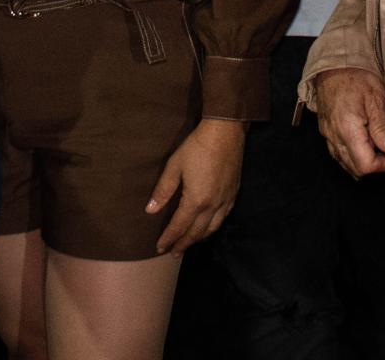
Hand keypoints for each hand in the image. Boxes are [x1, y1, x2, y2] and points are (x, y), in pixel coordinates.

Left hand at [147, 117, 245, 253]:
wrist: (226, 132)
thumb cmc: (197, 146)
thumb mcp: (175, 166)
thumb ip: (163, 190)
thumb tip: (150, 210)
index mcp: (196, 200)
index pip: (179, 226)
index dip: (169, 238)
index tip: (160, 248)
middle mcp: (213, 206)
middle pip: (197, 232)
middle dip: (184, 244)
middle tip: (173, 253)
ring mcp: (225, 201)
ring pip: (212, 228)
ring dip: (199, 239)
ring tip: (189, 243)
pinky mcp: (233, 194)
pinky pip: (223, 218)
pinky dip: (213, 227)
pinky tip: (209, 226)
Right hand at [312, 67, 384, 176]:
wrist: (334, 63)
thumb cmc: (356, 76)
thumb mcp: (376, 98)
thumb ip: (382, 127)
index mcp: (348, 129)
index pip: (365, 164)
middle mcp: (334, 136)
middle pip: (355, 168)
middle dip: (376, 166)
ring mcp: (328, 134)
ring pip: (345, 163)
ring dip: (364, 162)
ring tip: (381, 150)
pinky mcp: (326, 130)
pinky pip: (338, 153)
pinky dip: (352, 156)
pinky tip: (365, 146)